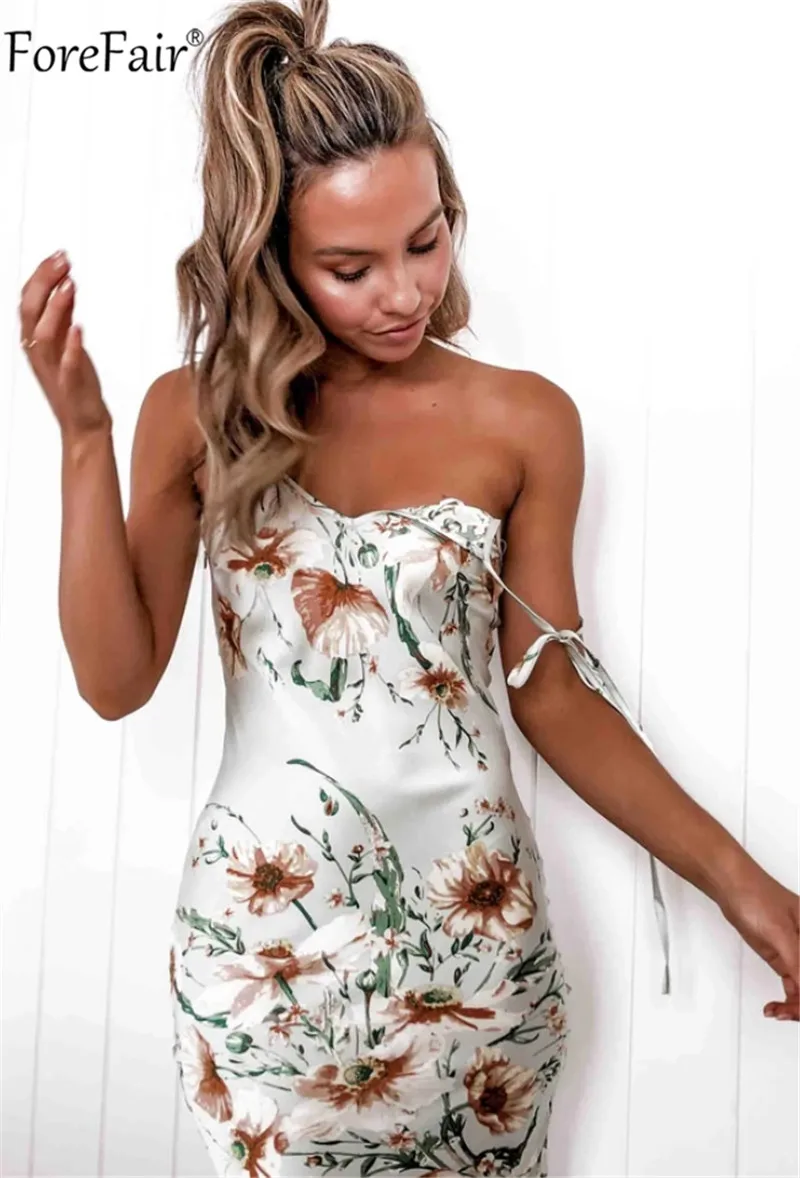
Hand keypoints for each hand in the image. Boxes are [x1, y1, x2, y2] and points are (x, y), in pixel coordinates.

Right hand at [19, 250, 111, 442]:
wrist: (84, 425)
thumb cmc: (76, 385)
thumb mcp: (66, 344)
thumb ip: (63, 316)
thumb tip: (65, 283)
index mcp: (34, 342)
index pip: (27, 302)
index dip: (39, 276)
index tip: (57, 255)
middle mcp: (39, 354)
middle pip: (30, 312)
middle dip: (44, 283)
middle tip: (62, 262)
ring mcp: (53, 370)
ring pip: (43, 336)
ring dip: (55, 308)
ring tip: (69, 286)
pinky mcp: (71, 386)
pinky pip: (66, 365)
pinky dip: (71, 346)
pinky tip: (79, 328)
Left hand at [718, 862, 798, 1020]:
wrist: (731, 886)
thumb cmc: (756, 895)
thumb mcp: (781, 933)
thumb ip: (798, 963)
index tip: (799, 1009)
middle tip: (786, 1013)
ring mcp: (799, 953)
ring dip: (796, 1006)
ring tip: (777, 1011)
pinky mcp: (784, 957)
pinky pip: (795, 986)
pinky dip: (788, 1000)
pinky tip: (776, 1007)